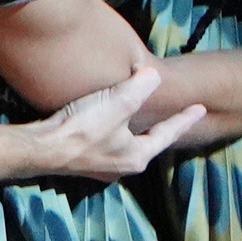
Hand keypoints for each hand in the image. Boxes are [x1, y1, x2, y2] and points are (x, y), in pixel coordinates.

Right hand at [12, 65, 197, 184]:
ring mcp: (101, 164)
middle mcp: (122, 164)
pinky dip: (115, 129)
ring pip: (128, 143)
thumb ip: (141, 87)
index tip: (200, 109)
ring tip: (142, 117)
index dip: (184, 118)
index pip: (168, 134)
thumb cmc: (82, 128)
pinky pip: (109, 142)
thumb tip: (154, 75)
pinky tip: (109, 122)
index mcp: (137, 155)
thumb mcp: (117, 103)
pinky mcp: (83, 159)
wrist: (40, 148)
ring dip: (136, 129)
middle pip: (149, 141)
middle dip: (162, 127)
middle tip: (176, 114)